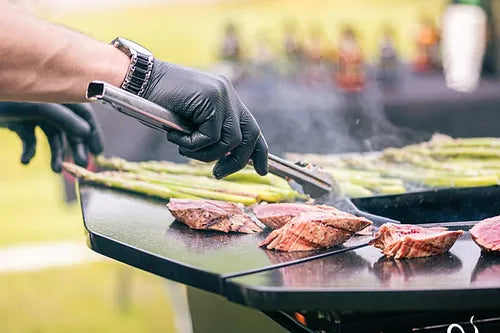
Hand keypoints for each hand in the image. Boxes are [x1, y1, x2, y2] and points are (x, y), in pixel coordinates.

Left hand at [0, 102, 102, 171]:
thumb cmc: (10, 97)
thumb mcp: (41, 109)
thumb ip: (66, 120)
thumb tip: (86, 133)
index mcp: (59, 96)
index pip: (84, 115)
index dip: (92, 133)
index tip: (98, 153)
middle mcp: (49, 104)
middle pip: (70, 129)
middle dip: (74, 148)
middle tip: (80, 166)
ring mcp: (33, 113)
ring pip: (52, 138)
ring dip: (55, 154)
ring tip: (56, 170)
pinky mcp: (18, 123)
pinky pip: (30, 140)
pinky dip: (30, 152)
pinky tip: (25, 161)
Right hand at [142, 60, 267, 178]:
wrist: (139, 80)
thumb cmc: (159, 104)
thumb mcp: (190, 123)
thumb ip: (209, 133)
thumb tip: (224, 158)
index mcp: (227, 98)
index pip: (251, 127)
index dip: (259, 152)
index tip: (262, 170)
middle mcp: (229, 95)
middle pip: (250, 135)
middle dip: (237, 161)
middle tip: (219, 173)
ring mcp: (222, 95)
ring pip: (230, 140)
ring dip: (206, 153)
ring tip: (184, 148)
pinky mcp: (211, 99)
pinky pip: (211, 135)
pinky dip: (193, 144)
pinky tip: (176, 137)